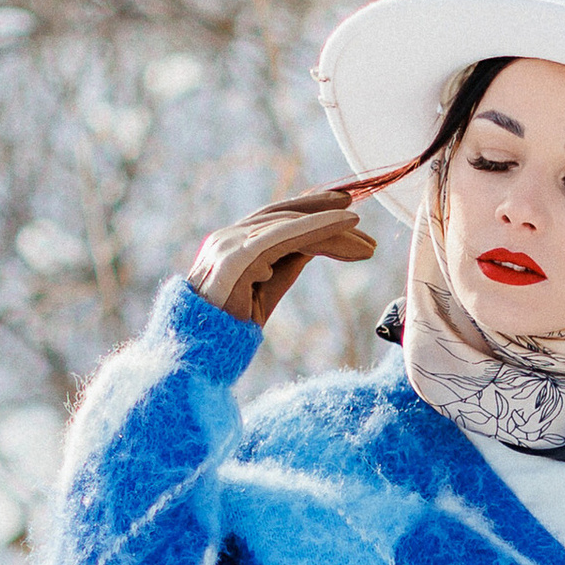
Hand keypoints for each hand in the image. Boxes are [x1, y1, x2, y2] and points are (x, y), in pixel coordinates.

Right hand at [186, 187, 378, 329]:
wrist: (200, 354)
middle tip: (357, 212)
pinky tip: (344, 224)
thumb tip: (314, 243)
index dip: (309, 211)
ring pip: (289, 224)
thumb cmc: (231, 330)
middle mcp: (228, 238)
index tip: (342, 211)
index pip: (275, 220)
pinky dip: (318, 226)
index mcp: (231, 245)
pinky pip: (284, 236)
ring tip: (363, 234)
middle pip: (283, 216)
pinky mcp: (237, 258)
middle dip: (323, 212)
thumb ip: (285, 262)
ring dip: (331, 225)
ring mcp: (230, 245)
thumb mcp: (266, 290)